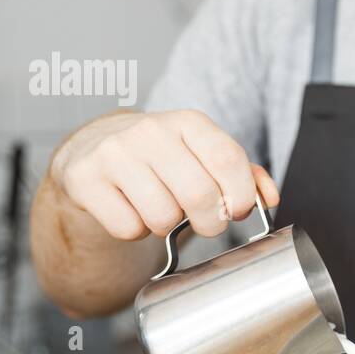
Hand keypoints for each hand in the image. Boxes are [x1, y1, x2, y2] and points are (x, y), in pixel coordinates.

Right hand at [50, 109, 278, 239]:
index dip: (241, 195)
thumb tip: (270, 197)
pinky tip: (131, 209)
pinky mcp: (85, 179)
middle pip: (199, 195)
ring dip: (168, 227)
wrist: (94, 149)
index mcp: (187, 122)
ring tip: (160, 208)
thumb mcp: (202, 154)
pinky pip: (129, 228)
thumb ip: (242, 173)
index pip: (228, 160)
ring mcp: (113, 153)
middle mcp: (149, 131)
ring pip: (162, 217)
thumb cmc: (161, 158)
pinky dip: (136, 231)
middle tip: (207, 224)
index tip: (238, 211)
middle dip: (211, 223)